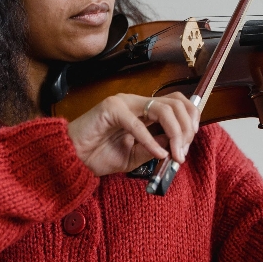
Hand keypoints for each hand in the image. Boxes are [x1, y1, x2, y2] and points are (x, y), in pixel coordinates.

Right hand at [66, 92, 199, 176]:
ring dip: (174, 133)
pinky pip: (138, 124)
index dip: (190, 120)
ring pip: (162, 109)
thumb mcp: (136, 155)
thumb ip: (156, 147)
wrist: (72, 159)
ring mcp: (124, 102)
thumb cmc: (99, 156)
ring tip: (174, 155)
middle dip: (185, 129)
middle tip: (183, 152)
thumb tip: (178, 144)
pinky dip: (151, 140)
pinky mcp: (111, 109)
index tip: (189, 144)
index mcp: (143, 110)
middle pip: (175, 103)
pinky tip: (158, 154)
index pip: (176, 103)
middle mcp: (136, 102)